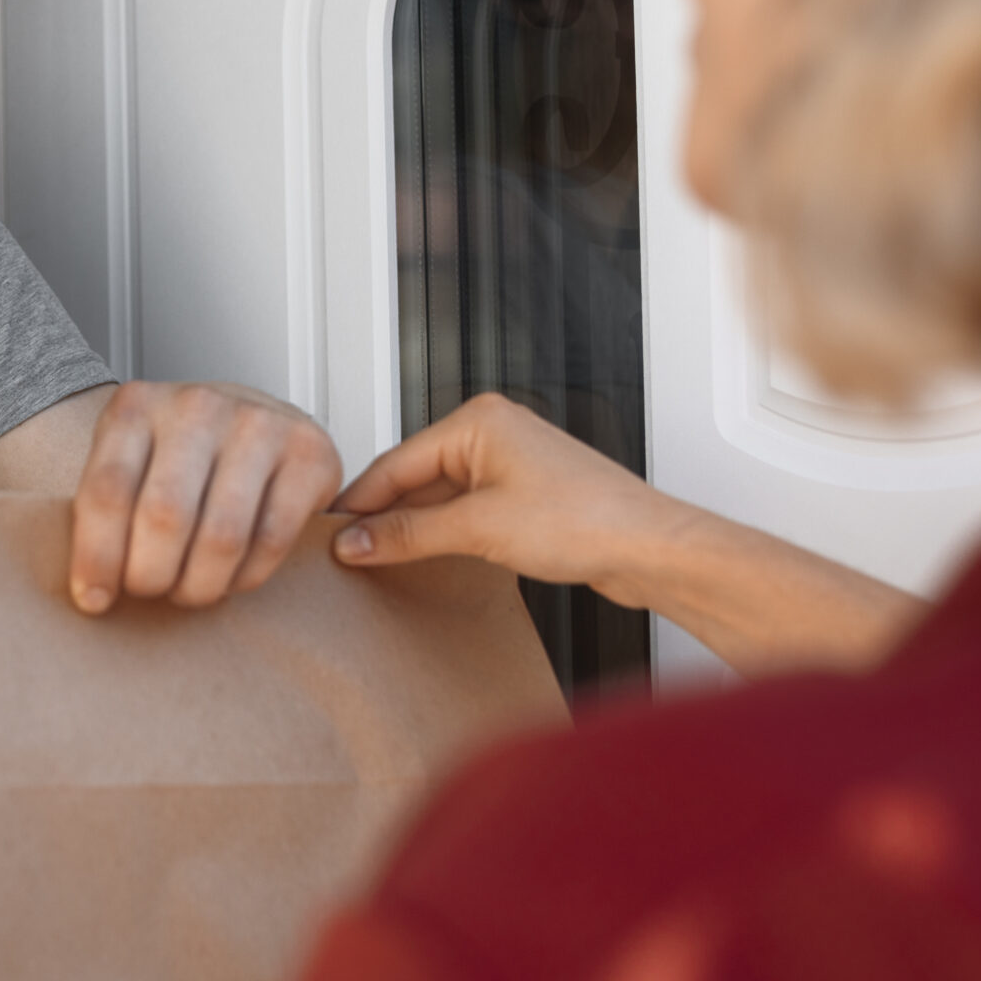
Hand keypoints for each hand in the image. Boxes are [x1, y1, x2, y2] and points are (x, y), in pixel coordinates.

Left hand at [69, 381, 343, 612]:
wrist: (255, 416)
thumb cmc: (184, 453)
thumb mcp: (132, 462)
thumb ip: (107, 510)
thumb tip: (91, 592)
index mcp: (137, 406)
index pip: (106, 491)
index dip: (98, 556)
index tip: (95, 598)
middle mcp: (197, 406)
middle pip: (164, 517)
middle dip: (152, 575)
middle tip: (150, 591)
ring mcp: (258, 424)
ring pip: (221, 535)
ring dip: (200, 584)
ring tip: (189, 590)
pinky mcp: (309, 453)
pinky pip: (272, 539)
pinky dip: (247, 576)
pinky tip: (232, 577)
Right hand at [331, 392, 680, 607]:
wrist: (649, 547)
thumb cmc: (587, 520)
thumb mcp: (478, 528)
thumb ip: (408, 535)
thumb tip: (359, 541)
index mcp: (478, 420)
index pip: (395, 462)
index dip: (359, 503)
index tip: (331, 535)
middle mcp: (494, 432)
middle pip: (415, 476)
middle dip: (384, 515)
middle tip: (350, 552)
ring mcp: (511, 463)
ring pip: (440, 495)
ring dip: (414, 527)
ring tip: (382, 559)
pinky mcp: (525, 494)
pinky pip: (466, 509)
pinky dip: (444, 533)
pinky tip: (429, 558)